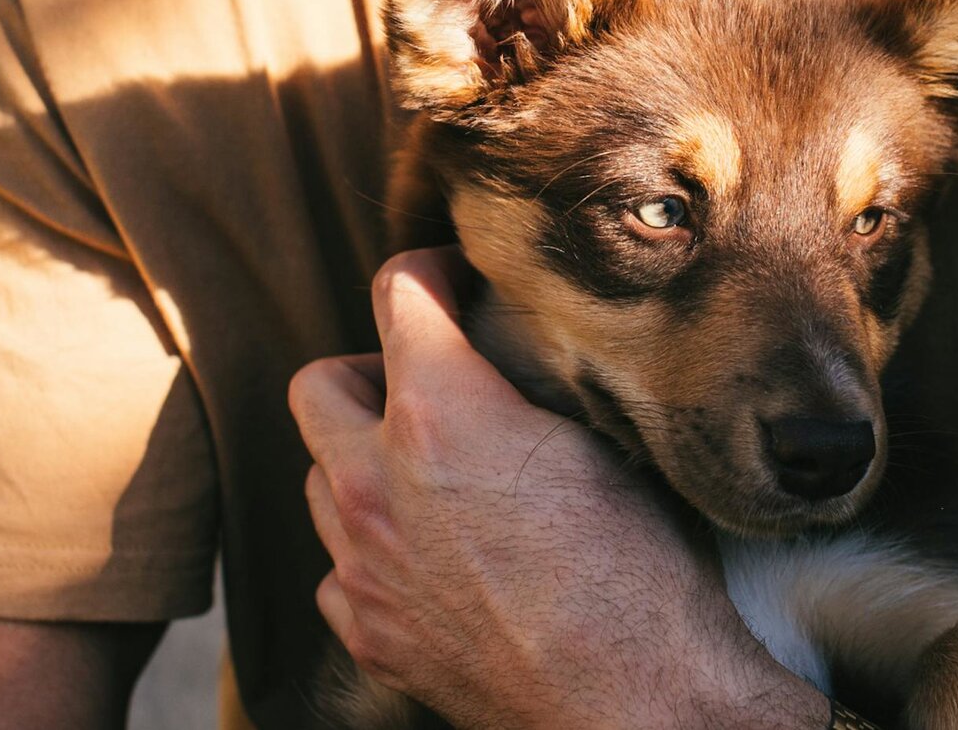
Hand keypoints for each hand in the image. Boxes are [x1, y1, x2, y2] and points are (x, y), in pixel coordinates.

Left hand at [289, 247, 827, 729]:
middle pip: (319, 384)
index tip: (456, 280)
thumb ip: (530, 378)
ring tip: (433, 472)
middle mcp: (376, 483)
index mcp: (439, 412)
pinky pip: (338, 565)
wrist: (635, 701)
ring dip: (363, 459)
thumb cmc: (637, 566)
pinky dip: (371, 546)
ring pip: (319, 477)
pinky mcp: (368, 635)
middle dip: (368, 369)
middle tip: (429, 382)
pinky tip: (433, 554)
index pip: (398, 291)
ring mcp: (362, 566)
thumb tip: (513, 342)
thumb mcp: (599, 437)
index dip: (431, 270)